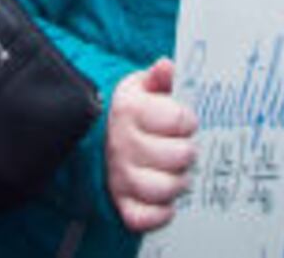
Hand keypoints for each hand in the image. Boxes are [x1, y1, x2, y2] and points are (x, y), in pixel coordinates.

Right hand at [103, 57, 196, 233]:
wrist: (95, 138)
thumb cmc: (130, 113)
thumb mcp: (141, 87)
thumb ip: (159, 77)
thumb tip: (167, 65)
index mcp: (129, 111)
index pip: (178, 119)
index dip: (188, 121)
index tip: (184, 121)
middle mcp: (122, 145)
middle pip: (178, 156)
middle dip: (187, 153)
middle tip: (183, 149)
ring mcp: (120, 177)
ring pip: (164, 189)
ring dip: (178, 182)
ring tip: (176, 172)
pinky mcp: (121, 203)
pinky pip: (144, 219)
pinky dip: (161, 213)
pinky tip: (166, 200)